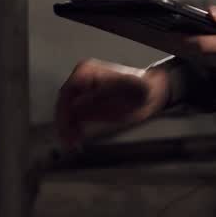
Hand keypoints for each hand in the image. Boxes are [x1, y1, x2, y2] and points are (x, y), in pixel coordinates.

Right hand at [54, 58, 169, 150]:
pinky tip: (76, 139)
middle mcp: (83, 78)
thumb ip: (97, 98)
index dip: (63, 114)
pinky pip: (75, 116)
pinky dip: (74, 128)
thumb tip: (75, 105)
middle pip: (64, 103)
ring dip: (67, 128)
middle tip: (67, 142)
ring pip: (67, 111)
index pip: (66, 93)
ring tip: (71, 144)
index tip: (65, 130)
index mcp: (87, 72)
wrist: (152, 93)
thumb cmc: (140, 90)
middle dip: (64, 124)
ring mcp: (84, 90)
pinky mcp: (88, 102)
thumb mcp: (121, 93)